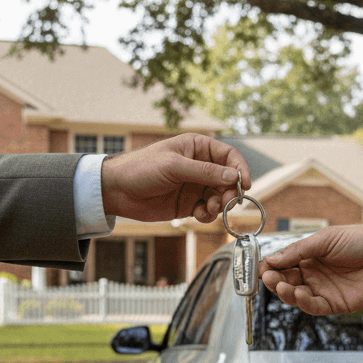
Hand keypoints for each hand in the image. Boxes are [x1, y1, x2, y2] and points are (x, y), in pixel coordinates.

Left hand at [100, 133, 250, 223]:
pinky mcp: (188, 204)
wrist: (118, 190)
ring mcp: (194, 186)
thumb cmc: (142, 169)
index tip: (244, 185)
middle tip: (227, 202)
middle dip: (230, 191)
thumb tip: (232, 176)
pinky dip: (208, 215)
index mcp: (197, 147)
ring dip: (220, 204)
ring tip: (210, 209)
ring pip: (219, 196)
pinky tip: (200, 215)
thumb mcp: (175, 166)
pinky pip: (207, 210)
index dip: (239, 169)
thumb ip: (205, 172)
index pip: (228, 155)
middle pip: (227, 178)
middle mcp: (199, 166)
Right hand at [259, 225, 362, 314]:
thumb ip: (298, 251)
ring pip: (296, 296)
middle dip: (275, 281)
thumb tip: (271, 259)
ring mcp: (324, 290)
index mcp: (310, 256)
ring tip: (282, 285)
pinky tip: (299, 293)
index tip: (260, 268)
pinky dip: (303, 302)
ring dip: (285, 292)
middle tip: (269, 278)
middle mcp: (314, 274)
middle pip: (286, 282)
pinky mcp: (335, 304)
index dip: (270, 267)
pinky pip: (314, 307)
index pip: (283, 264)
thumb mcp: (326, 239)